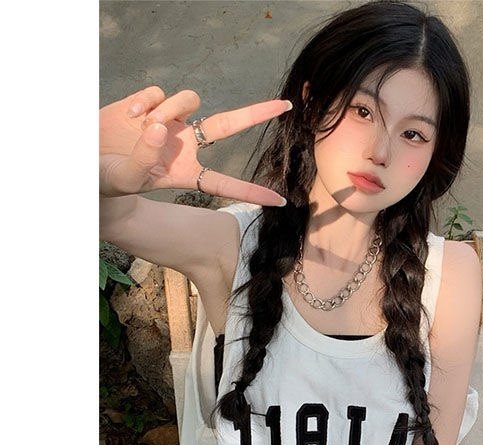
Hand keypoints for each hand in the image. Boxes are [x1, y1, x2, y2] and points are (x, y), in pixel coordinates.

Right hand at [99, 85, 289, 204]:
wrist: (82, 161)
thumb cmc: (105, 181)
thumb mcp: (124, 179)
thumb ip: (144, 158)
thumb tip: (161, 127)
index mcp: (185, 173)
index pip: (224, 183)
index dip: (251, 192)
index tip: (280, 200)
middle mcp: (184, 145)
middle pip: (227, 125)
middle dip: (256, 114)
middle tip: (284, 106)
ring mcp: (169, 122)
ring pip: (191, 99)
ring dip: (171, 109)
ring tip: (144, 126)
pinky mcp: (151, 104)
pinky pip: (160, 92)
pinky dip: (145, 101)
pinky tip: (129, 115)